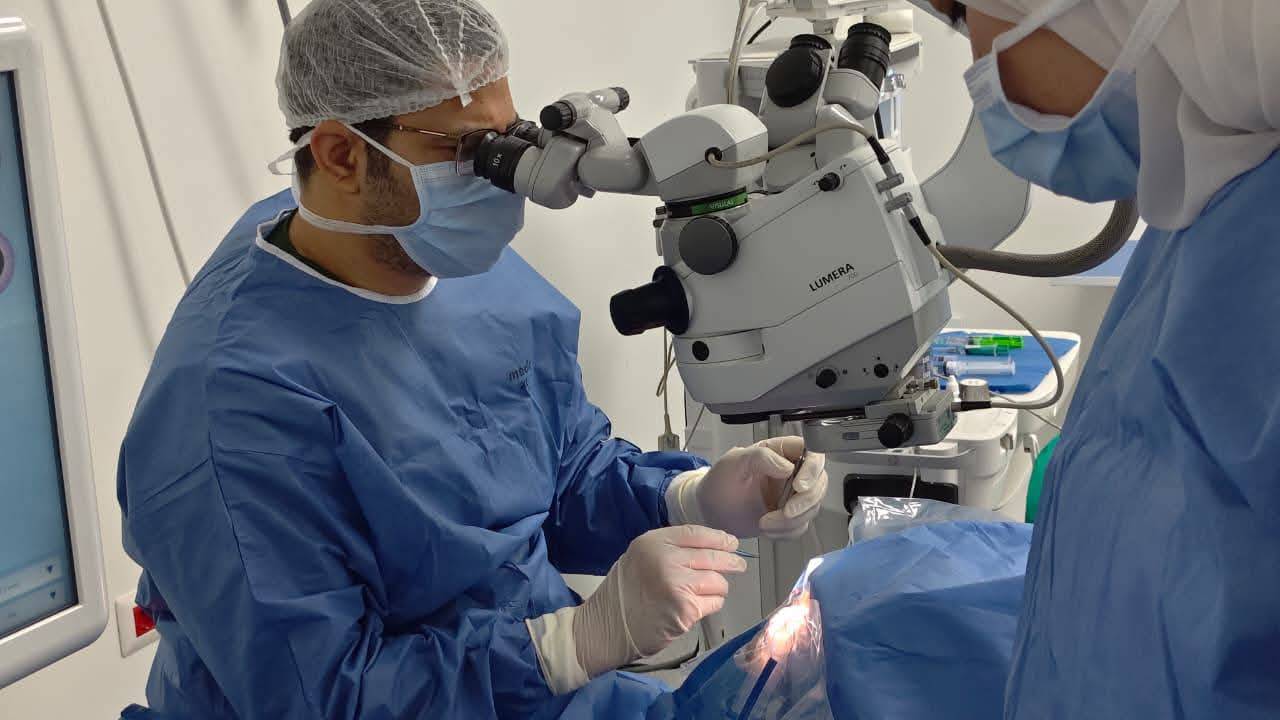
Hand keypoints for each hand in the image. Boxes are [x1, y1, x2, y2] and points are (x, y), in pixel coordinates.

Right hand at [572, 525, 745, 675]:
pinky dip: (710, 606)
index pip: (696, 533)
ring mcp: (677, 584)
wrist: (606, 627)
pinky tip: (695, 609)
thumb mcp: (640, 557)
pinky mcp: (686, 609)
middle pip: (712, 557)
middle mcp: (666, 559)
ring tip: (703, 595)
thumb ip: (669, 550)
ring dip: (717, 589)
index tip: (731, 543)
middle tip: (739, 565)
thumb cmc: (623, 595)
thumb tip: (708, 549)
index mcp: (653, 542)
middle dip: (731, 562)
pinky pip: (713, 603)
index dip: (718, 538)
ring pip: (718, 581)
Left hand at [667, 436, 827, 538]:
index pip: (812, 453)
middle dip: (805, 502)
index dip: (813, 469)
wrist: (709, 511)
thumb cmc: (719, 482)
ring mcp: (792, 495)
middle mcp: (791, 472)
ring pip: (812, 507)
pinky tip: (767, 528)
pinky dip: (786, 532)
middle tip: (785, 512)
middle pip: (819, 483)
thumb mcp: (734, 463)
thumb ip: (761, 457)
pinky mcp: (789, 516)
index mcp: (780, 451)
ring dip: (791, 520)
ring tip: (765, 522)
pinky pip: (801, 526)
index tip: (799, 486)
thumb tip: (787, 466)